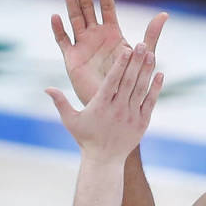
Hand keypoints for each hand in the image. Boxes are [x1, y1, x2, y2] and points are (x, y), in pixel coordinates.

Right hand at [46, 44, 163, 160]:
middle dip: (136, 62)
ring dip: (146, 71)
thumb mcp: (70, 120)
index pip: (112, 81)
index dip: (120, 65)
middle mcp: (117, 109)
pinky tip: (160, 74)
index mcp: (101, 105)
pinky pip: (150, 102)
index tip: (126, 49)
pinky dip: (155, 88)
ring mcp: (131, 116)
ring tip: (151, 54)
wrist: (104, 161)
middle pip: (128, 81)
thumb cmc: (85, 138)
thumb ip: (60, 102)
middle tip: (142, 44)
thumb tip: (46, 88)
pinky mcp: (142, 122)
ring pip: (140, 89)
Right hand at [51, 0, 167, 105]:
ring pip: (73, 18)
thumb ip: (151, 35)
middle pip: (86, 7)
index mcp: (111, 34)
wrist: (115, 106)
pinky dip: (59, 30)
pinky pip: (63, 42)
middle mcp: (95, 36)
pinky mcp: (72, 60)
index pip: (105, 7)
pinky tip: (56, 17)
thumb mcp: (142, 56)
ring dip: (68, 0)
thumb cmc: (129, 83)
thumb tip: (164, 14)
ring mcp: (82, 46)